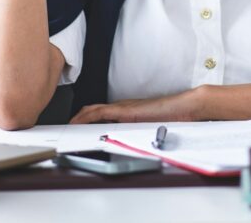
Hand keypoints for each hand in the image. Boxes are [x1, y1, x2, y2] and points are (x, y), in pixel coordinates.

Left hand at [69, 87, 207, 123]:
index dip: (85, 119)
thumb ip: (138, 132)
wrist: (183, 107)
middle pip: (92, 110)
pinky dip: (87, 116)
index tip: (75, 128)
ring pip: (93, 110)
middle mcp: (122, 107)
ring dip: (78, 117)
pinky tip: (79, 123)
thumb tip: (128, 143)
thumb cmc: (172, 117)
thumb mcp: (150, 128)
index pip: (100, 113)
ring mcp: (123, 107)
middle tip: (67, 128)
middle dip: (77, 118)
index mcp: (127, 112)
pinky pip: (100, 112)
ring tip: (68, 127)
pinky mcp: (125, 110)